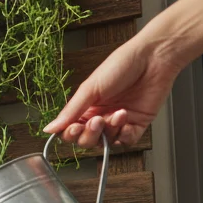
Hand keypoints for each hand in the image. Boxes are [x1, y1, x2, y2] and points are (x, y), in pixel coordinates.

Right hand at [43, 35, 181, 147]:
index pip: (70, 130)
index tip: (74, 127)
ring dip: (110, 131)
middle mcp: (100, 116)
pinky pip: (126, 142)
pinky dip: (125, 136)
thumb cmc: (122, 65)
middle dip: (90, 134)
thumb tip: (48, 129)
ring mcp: (118, 122)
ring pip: (106, 143)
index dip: (70, 134)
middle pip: (87, 140)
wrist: (154, 58)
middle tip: (97, 120)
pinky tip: (126, 121)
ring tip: (118, 113)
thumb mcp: (90, 88)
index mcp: (86, 107)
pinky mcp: (137, 125)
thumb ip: (70, 111)